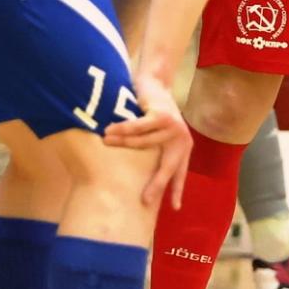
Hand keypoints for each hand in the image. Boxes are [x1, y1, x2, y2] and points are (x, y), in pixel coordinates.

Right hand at [103, 73, 192, 209]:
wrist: (157, 81)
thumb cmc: (153, 108)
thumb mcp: (159, 131)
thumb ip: (155, 146)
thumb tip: (134, 171)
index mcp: (183, 146)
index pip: (179, 172)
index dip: (177, 189)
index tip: (175, 207)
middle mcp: (182, 138)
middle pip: (167, 167)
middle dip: (156, 184)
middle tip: (145, 200)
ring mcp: (173, 127)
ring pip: (144, 143)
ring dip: (122, 143)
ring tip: (105, 143)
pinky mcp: (162, 115)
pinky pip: (138, 127)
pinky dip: (122, 129)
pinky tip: (108, 131)